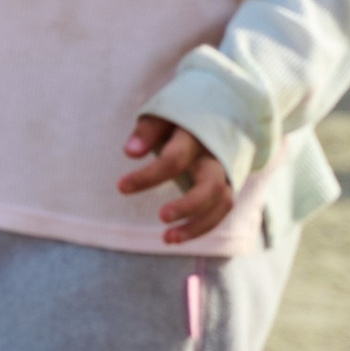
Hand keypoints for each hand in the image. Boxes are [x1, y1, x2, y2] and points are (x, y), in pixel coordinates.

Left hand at [117, 113, 235, 244]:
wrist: (223, 111)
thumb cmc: (182, 116)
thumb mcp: (163, 114)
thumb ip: (147, 132)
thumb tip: (130, 153)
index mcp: (197, 136)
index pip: (175, 159)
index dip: (148, 176)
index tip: (121, 187)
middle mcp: (216, 156)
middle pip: (211, 185)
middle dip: (188, 205)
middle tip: (161, 217)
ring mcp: (226, 172)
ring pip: (221, 203)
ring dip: (197, 225)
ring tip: (166, 239)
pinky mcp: (228, 185)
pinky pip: (220, 211)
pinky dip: (200, 227)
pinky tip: (175, 237)